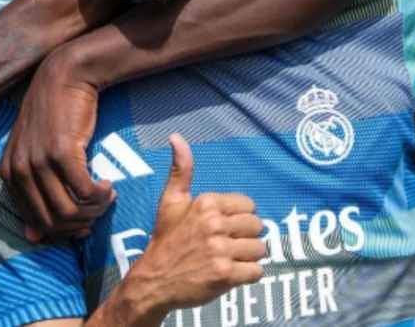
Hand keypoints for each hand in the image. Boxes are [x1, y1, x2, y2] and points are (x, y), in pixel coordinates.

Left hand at [0, 48, 112, 241]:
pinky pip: (85, 192)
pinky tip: (109, 185)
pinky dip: (101, 196)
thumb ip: (31, 192)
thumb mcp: (34, 154)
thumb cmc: (54, 117)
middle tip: (98, 211)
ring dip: (95, 210)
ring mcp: (38, 162)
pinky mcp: (61, 153)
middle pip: (52, 221)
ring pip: (70, 211)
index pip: (34, 221)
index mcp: (8, 174)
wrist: (64, 77)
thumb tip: (32, 238)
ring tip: (106, 197)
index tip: (83, 223)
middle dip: (80, 224)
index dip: (62, 229)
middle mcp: (18, 171)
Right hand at [123, 135, 265, 320]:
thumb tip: (176, 136)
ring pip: (260, 250)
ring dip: (249, 257)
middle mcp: (215, 224)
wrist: (154, 279)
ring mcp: (220, 250)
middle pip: (257, 227)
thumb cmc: (166, 239)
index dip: (240, 218)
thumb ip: (181, 169)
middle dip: (247, 237)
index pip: (249, 206)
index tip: (226, 228)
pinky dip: (248, 275)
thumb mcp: (171, 201)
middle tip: (229, 245)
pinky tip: (232, 273)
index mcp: (206, 203)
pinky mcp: (225, 274)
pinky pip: (256, 271)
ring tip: (230, 259)